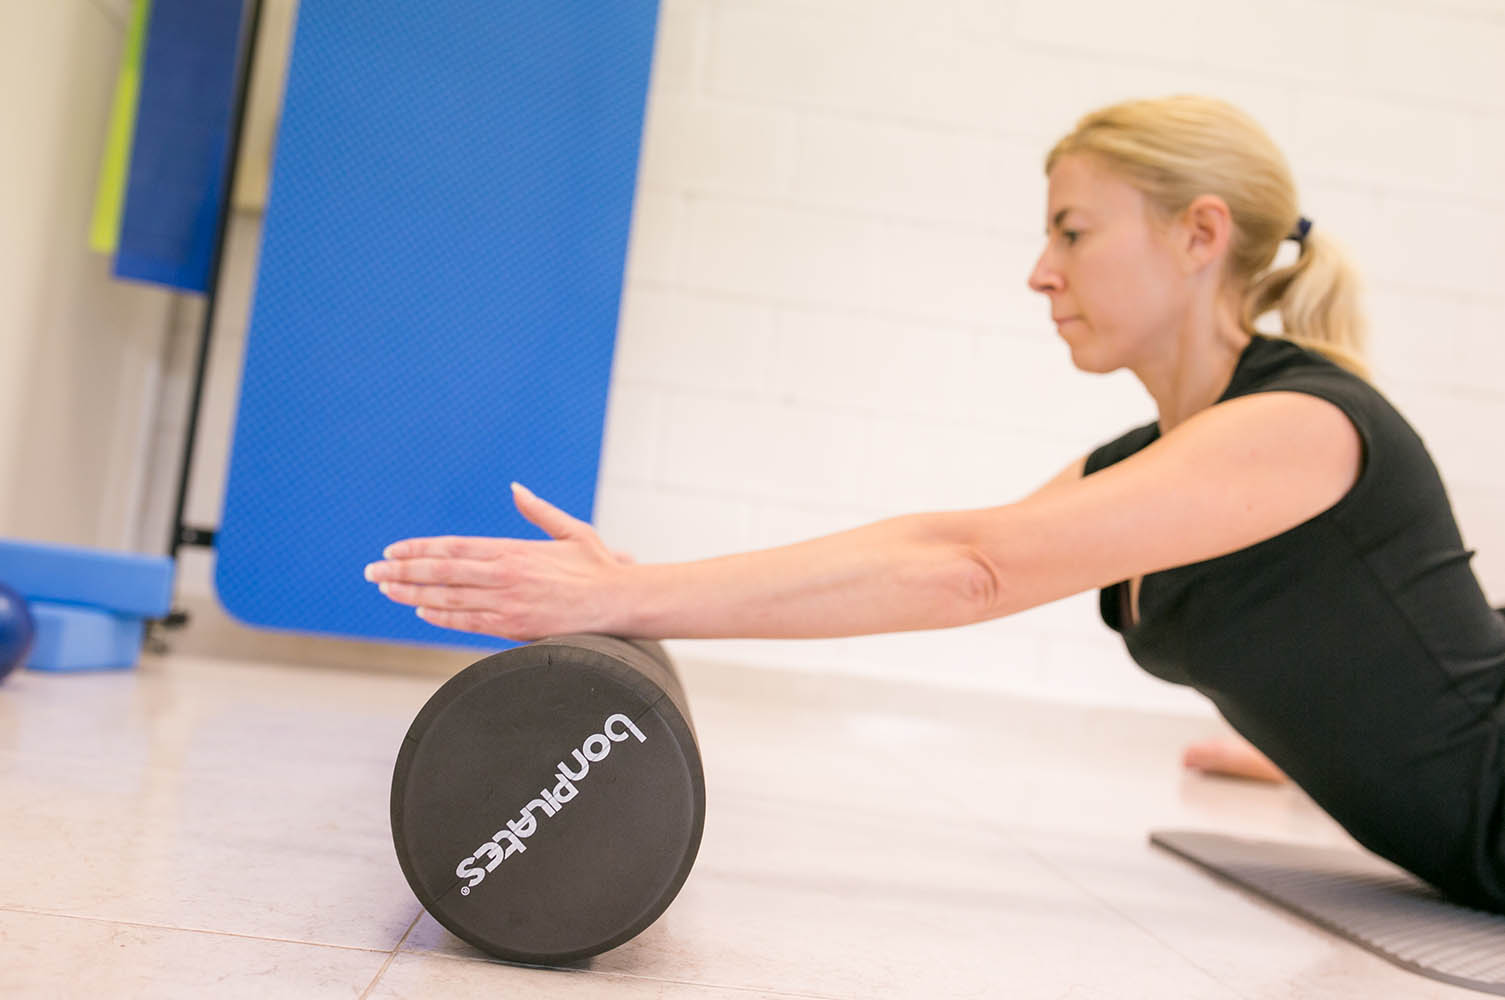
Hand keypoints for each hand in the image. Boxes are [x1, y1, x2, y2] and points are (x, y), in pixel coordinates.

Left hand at [364, 483, 634, 640]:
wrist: (620, 602)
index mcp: (514, 549)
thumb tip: (516, 488)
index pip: (453, 547)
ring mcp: (506, 602)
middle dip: (401, 570)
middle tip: (371, 570)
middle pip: (440, 571)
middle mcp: (504, 574)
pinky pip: (467, 622)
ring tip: (385, 588)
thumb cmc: (599, 567)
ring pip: (446, 598)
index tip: (393, 550)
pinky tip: (419, 611)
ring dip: (410, 593)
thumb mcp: (571, 531)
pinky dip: (440, 616)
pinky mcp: (513, 627)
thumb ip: (539, 511)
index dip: (419, 549)